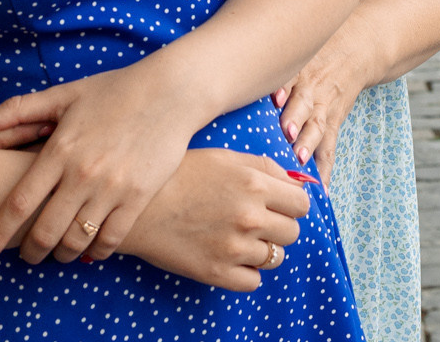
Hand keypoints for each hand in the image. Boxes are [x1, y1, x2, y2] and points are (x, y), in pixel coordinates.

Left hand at [0, 64, 203, 266]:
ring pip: (76, 241)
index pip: (18, 205)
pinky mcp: (138, 197)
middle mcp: (82, 174)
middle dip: (29, 252)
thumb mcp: (64, 95)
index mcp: (59, 150)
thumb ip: (18, 110)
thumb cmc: (114, 91)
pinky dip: (95, 252)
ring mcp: (112, 188)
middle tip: (26, 256)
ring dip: (61, 255)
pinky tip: (89, 249)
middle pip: (44, 232)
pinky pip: (110, 240)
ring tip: (58, 252)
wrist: (171, 92)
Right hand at [122, 150, 309, 292]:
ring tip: (237, 237)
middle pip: (292, 233)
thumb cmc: (180, 175)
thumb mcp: (225, 158)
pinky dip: (246, 272)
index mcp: (254, 183)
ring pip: (275, 258)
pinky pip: (253, 281)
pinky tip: (228, 256)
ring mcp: (234, 248)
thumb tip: (300, 184)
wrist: (137, 206)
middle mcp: (249, 217)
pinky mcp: (217, 273)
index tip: (278, 205)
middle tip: (256, 221)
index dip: (291, 204)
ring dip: (262, 249)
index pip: (301, 204)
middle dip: (279, 226)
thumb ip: (266, 169)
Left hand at [272, 30, 369, 183]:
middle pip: (304, 103)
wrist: (355, 50)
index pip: (290, 78)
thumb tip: (225, 76)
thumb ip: (266, 64)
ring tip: (299, 159)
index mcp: (299, 70)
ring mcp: (324, 108)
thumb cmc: (312, 55)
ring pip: (317, 126)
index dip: (283, 88)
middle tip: (286, 132)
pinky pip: (329, 149)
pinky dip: (326, 170)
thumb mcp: (294, 51)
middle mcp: (312, 89)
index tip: (275, 99)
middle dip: (295, 118)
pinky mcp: (334, 123)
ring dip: (308, 143)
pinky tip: (322, 190)